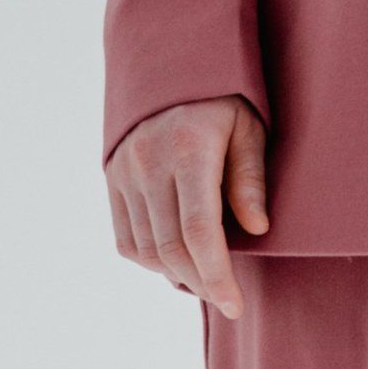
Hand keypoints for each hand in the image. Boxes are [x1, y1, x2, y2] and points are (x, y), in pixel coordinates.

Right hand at [106, 97, 268, 317]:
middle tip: (228, 299)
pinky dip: (151, 261)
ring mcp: (123, 171)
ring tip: (207, 283)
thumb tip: (256, 230)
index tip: (235, 305)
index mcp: (187, 148)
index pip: (198, 230)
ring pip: (145, 249)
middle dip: (201, 283)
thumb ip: (250, 178)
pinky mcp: (111, 178)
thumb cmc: (224, 98)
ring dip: (176, 276)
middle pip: (170, 247)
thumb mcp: (250, 128)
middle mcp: (147, 162)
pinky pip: (125, 238)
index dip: (217, 275)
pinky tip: (178, 264)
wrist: (170, 63)